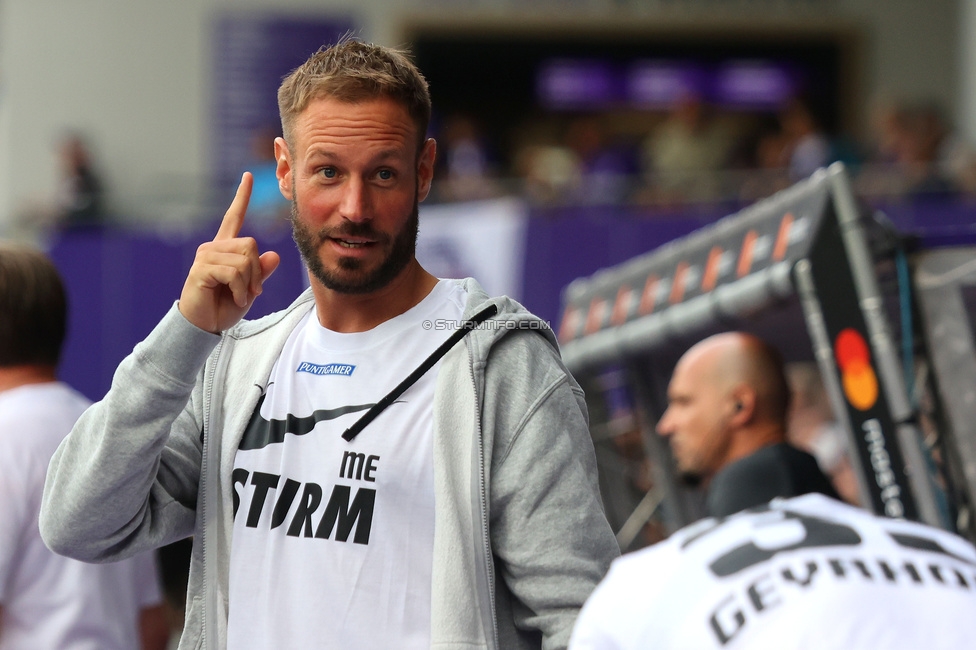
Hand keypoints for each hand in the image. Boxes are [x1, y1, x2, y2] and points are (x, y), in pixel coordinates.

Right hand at [179, 173, 280, 332]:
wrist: (205, 325)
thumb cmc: (225, 306)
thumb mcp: (251, 289)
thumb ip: (261, 272)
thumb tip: (274, 255)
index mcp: (225, 248)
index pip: (234, 216)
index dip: (242, 196)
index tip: (249, 175)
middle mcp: (214, 247)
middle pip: (251, 245)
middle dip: (257, 272)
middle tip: (252, 291)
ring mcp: (206, 256)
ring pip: (244, 260)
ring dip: (249, 284)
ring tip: (239, 296)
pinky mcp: (201, 269)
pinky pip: (234, 273)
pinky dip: (241, 290)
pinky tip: (234, 298)